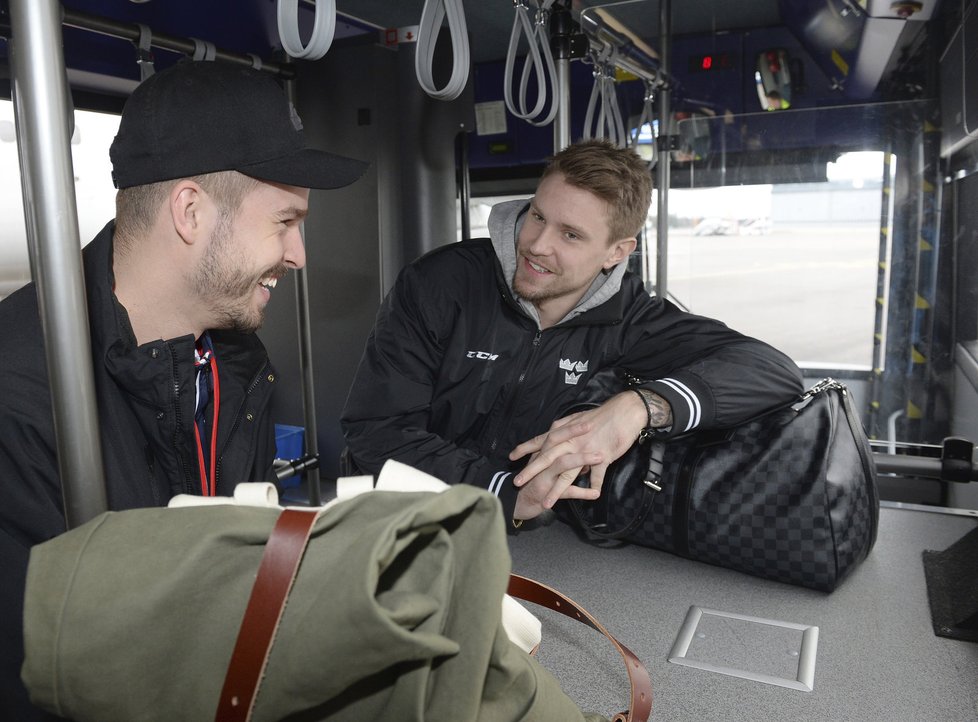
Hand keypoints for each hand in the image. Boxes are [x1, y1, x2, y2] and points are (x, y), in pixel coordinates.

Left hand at [509, 391, 652, 508]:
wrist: (623, 412)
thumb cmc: (601, 415)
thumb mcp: (578, 419)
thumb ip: (565, 429)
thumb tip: (556, 435)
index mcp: (564, 431)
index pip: (540, 441)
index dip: (525, 449)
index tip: (511, 457)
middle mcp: (571, 442)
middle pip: (547, 459)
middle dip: (531, 471)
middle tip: (517, 482)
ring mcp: (586, 451)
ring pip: (568, 474)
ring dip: (556, 490)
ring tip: (546, 503)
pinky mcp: (602, 457)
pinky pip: (597, 475)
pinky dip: (594, 486)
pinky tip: (591, 496)